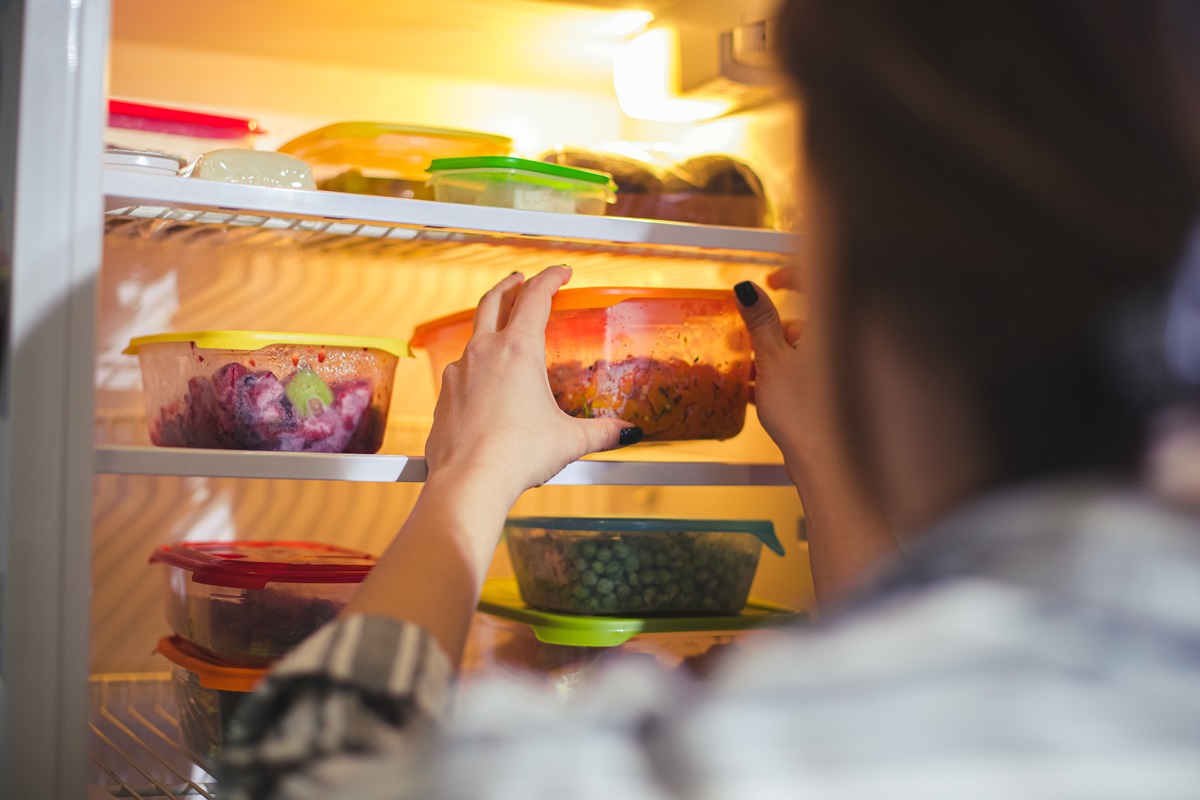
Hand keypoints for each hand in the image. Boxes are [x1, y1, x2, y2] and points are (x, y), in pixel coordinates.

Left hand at [424, 266, 639, 502]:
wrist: (470, 481)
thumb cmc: (519, 454)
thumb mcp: (570, 440)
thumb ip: (602, 432)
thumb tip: (628, 433)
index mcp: (518, 349)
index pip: (535, 297)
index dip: (550, 278)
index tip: (561, 272)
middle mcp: (483, 352)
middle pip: (494, 301)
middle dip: (510, 286)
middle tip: (520, 280)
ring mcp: (458, 372)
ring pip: (474, 338)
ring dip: (490, 330)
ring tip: (503, 339)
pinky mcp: (443, 397)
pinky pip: (461, 374)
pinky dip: (476, 371)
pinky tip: (486, 388)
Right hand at [733, 269, 835, 480]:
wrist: (826, 461)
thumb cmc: (806, 412)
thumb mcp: (773, 361)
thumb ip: (760, 322)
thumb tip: (747, 290)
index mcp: (833, 326)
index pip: (817, 281)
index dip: (790, 276)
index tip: (770, 282)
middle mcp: (843, 343)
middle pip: (804, 322)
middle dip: (770, 332)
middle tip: (744, 344)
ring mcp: (842, 368)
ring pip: (803, 350)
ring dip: (773, 357)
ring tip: (747, 376)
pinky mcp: (836, 391)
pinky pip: (808, 373)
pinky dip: (786, 375)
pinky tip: (761, 393)